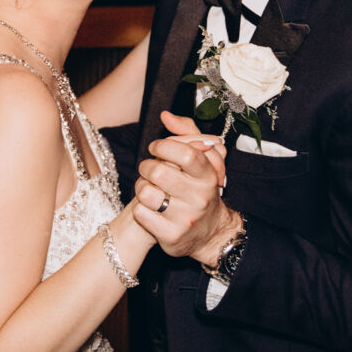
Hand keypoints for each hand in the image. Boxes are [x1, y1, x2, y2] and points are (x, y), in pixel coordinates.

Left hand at [133, 113, 238, 262]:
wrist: (210, 233)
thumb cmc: (200, 191)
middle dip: (146, 167)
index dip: (164, 146)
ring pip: (146, 193)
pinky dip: (140, 209)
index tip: (156, 147)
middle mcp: (199, 198)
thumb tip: (166, 115)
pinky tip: (150, 208)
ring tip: (149, 189)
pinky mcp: (171, 236)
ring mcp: (185, 219)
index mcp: (208, 177)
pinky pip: (141, 214)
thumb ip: (187, 134)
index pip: (186, 153)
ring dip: (141, 187)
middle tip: (148, 169)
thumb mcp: (202, 162)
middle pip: (159, 172)